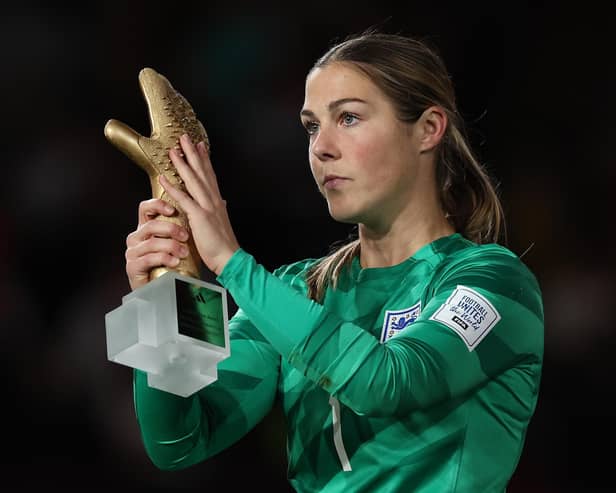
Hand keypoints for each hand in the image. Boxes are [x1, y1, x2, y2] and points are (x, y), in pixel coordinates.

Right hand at [125, 198, 191, 290]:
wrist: (162, 289)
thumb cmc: (172, 264)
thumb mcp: (176, 242)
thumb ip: (179, 228)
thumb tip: (195, 210)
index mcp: (145, 228)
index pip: (145, 208)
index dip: (157, 205)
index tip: (173, 209)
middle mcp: (136, 238)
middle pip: (151, 225)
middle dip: (171, 229)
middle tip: (186, 236)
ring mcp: (132, 252)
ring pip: (152, 243)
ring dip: (171, 246)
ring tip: (184, 252)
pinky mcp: (132, 266)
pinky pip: (149, 259)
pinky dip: (164, 259)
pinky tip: (175, 262)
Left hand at [160, 134, 239, 275]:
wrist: (229, 258)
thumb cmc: (224, 244)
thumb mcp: (222, 222)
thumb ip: (220, 209)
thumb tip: (222, 201)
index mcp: (218, 201)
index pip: (210, 175)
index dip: (204, 159)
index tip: (200, 146)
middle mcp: (213, 200)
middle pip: (202, 172)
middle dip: (193, 154)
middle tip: (185, 138)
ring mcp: (207, 206)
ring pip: (193, 180)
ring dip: (182, 164)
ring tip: (173, 151)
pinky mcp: (199, 216)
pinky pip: (184, 198)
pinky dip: (173, 187)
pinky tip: (164, 178)